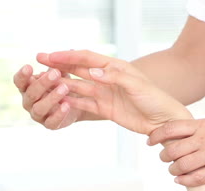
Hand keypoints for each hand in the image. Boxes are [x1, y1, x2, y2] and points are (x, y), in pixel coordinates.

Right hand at [13, 65, 90, 128]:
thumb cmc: (64, 84)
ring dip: (52, 97)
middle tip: (55, 73)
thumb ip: (61, 64)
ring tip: (65, 88)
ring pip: (39, 107)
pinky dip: (59, 114)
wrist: (78, 104)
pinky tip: (67, 105)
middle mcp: (29, 101)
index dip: (22, 75)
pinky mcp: (49, 125)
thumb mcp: (62, 73)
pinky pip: (51, 122)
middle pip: (31, 93)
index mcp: (28, 86)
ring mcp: (38, 114)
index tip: (29, 66)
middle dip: (43, 83)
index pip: (19, 81)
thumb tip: (69, 50)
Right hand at [36, 50, 191, 134]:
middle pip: (79, 70)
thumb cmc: (155, 99)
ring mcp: (105, 93)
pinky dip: (72, 101)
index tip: (50, 56)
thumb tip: (92, 71)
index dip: (68, 56)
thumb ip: (114, 77)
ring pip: (79, 86)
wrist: (164, 120)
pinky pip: (85, 104)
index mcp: (115, 67)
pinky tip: (59, 100)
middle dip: (60, 66)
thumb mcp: (137, 85)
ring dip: (62, 83)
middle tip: (40, 62)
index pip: (87, 58)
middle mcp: (107, 78)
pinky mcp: (105, 109)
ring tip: (44, 82)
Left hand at [147, 118, 204, 186]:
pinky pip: (197, 178)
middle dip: (164, 156)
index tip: (149, 141)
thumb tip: (178, 135)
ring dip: (173, 170)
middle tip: (164, 159)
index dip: (156, 135)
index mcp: (203, 125)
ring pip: (182, 166)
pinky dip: (185, 181)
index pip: (171, 128)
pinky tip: (182, 181)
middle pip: (173, 150)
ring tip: (174, 171)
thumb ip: (197, 129)